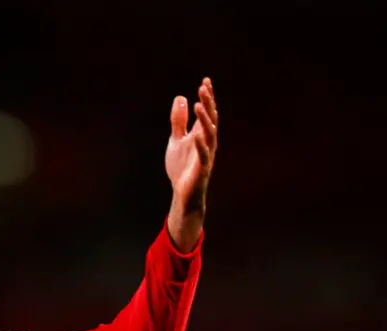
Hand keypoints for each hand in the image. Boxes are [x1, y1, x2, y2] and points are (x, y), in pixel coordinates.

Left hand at [165, 78, 217, 249]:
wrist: (182, 193)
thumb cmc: (182, 166)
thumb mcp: (176, 140)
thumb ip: (179, 121)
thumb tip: (180, 97)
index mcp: (201, 134)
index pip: (207, 112)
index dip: (207, 97)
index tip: (205, 80)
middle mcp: (207, 142)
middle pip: (210, 119)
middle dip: (208, 103)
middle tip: (204, 87)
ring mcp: (206, 155)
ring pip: (209, 134)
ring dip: (205, 119)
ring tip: (199, 104)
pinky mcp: (201, 169)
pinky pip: (203, 156)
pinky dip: (200, 145)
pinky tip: (195, 135)